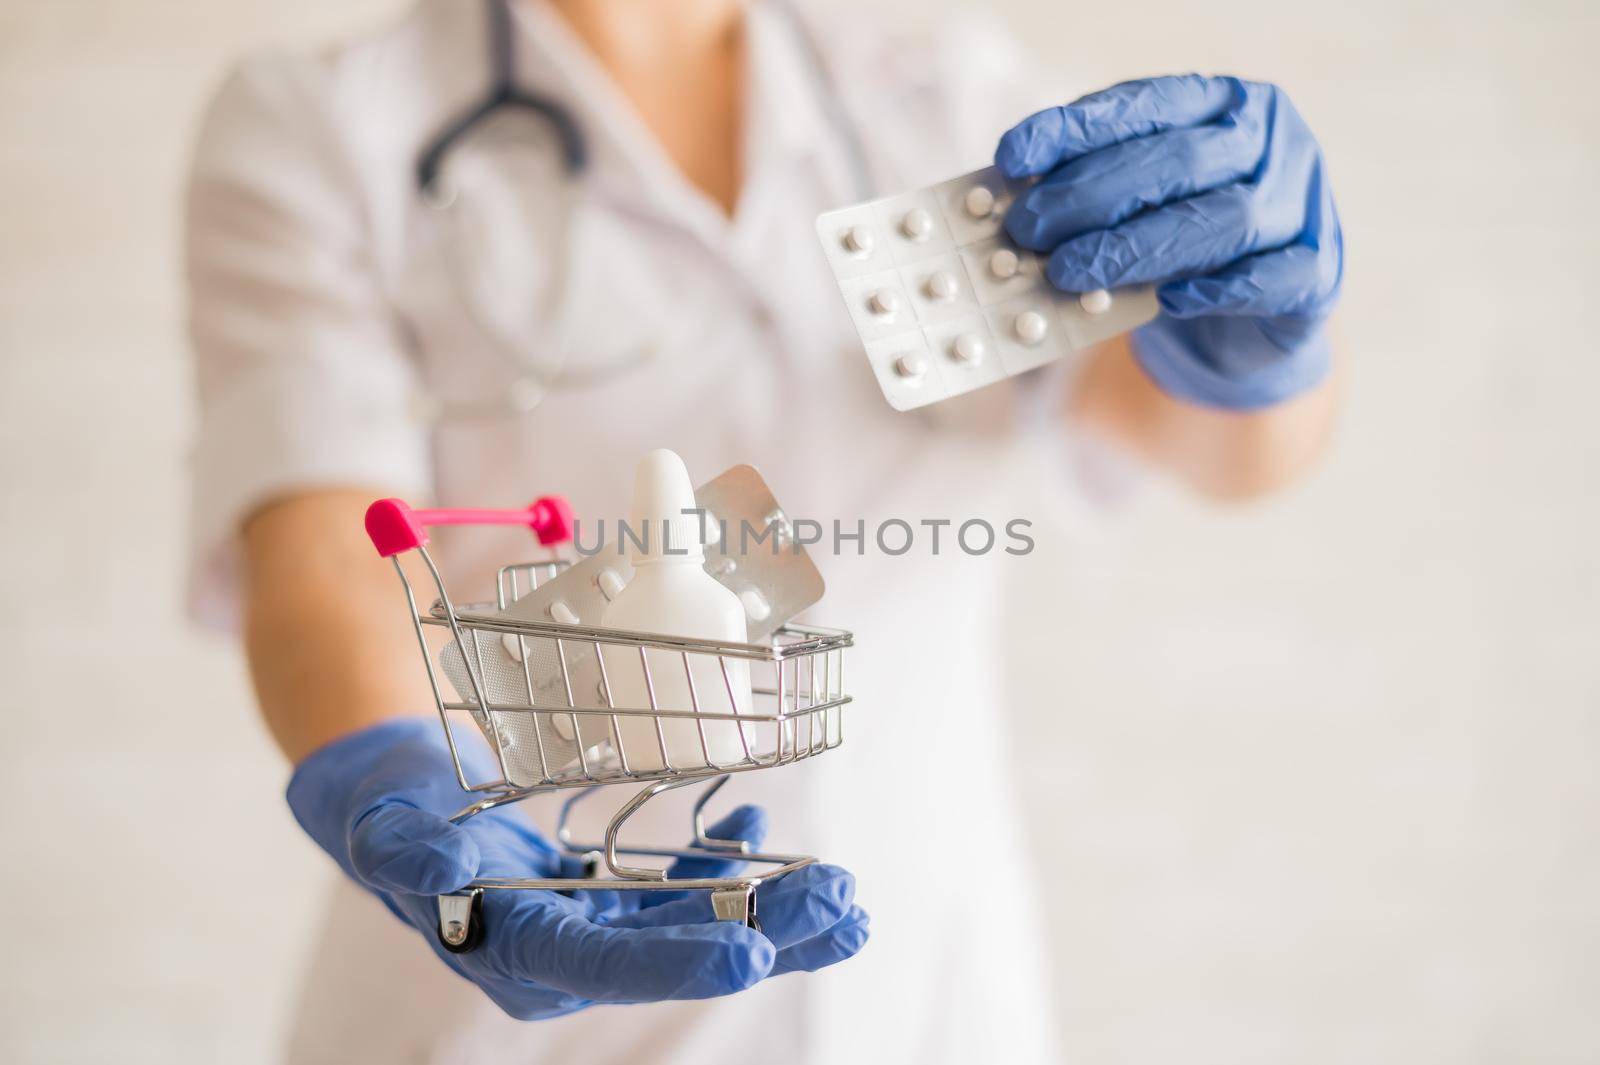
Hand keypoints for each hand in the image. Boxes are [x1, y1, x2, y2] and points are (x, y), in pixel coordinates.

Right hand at [287, 719, 867, 1019]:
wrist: (401, 809)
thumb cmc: (390, 818)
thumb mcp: (384, 831)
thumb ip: (405, 856)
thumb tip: (441, 870)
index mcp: (518, 953)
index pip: (608, 966)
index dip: (680, 961)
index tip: (752, 950)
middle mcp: (570, 955)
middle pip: (678, 951)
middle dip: (766, 935)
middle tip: (843, 909)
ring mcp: (598, 927)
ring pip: (697, 925)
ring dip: (774, 910)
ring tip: (846, 896)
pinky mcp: (611, 897)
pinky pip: (680, 887)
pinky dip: (723, 861)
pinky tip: (754, 824)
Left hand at [996, 75, 1341, 410]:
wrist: (1242, 321)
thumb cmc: (1174, 246)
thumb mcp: (1129, 208)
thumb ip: (1087, 196)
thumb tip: (1013, 204)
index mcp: (1221, 105)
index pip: (1144, 105)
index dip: (1074, 130)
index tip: (1009, 159)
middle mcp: (1271, 142)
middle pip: (1178, 161)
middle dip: (1090, 196)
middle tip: (1026, 231)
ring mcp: (1304, 204)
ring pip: (1225, 219)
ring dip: (1136, 248)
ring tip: (1068, 273)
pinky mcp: (1319, 274)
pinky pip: (1275, 278)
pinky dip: (1219, 290)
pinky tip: (1168, 302)